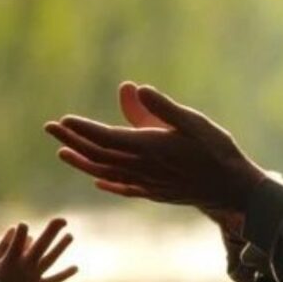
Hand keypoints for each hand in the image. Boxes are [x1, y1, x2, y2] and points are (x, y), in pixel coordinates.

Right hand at [0, 218, 77, 281]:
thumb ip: (5, 244)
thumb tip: (16, 228)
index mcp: (10, 261)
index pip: (17, 243)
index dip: (21, 233)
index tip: (23, 224)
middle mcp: (24, 268)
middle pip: (40, 247)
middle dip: (51, 232)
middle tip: (63, 220)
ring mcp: (33, 278)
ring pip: (50, 260)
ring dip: (61, 247)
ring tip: (71, 235)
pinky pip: (54, 280)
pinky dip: (65, 274)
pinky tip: (76, 268)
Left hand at [44, 82, 265, 212]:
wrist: (233, 189)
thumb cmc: (216, 150)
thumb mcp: (192, 121)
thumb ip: (161, 107)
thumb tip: (135, 88)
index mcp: (148, 147)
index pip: (104, 138)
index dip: (81, 130)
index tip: (62, 120)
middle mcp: (141, 168)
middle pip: (97, 155)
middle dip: (72, 141)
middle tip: (49, 128)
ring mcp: (146, 183)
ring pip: (105, 173)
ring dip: (81, 162)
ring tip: (63, 152)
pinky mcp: (155, 193)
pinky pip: (123, 187)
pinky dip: (106, 181)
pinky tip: (97, 180)